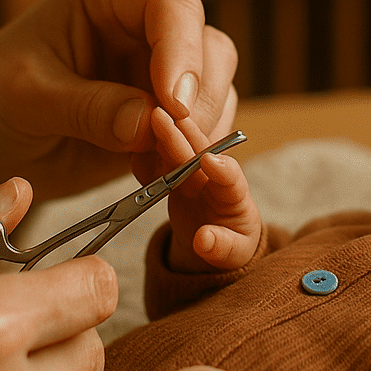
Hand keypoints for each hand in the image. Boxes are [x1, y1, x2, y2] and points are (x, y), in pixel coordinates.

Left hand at [0, 0, 237, 198]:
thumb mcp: (23, 98)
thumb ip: (84, 106)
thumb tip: (147, 122)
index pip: (171, 5)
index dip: (182, 52)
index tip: (172, 106)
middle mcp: (146, 24)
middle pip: (209, 47)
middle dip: (198, 101)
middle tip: (171, 148)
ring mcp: (161, 69)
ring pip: (217, 90)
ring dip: (199, 134)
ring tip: (152, 169)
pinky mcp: (167, 114)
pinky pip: (204, 130)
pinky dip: (190, 156)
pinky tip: (150, 176)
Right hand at [145, 108, 260, 273]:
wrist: (213, 243)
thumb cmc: (230, 245)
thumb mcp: (232, 254)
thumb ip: (222, 247)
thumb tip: (204, 241)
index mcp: (235, 197)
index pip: (232, 180)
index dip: (222, 169)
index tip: (208, 162)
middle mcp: (214, 178)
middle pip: (199, 154)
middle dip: (181, 136)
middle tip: (161, 117)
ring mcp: (191, 174)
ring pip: (176, 151)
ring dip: (162, 134)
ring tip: (146, 116)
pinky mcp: (171, 175)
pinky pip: (159, 160)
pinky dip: (147, 149)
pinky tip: (134, 135)